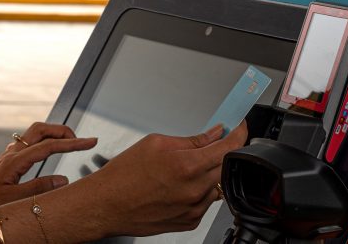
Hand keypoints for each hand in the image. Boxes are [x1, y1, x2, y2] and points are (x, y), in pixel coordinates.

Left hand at [0, 122, 96, 213]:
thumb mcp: (13, 200)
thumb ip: (39, 189)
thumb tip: (63, 180)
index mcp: (15, 160)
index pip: (49, 146)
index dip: (72, 143)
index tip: (90, 142)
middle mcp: (12, 153)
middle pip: (41, 129)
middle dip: (62, 130)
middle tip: (80, 140)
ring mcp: (10, 155)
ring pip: (34, 133)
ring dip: (53, 134)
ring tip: (70, 143)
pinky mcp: (8, 160)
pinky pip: (29, 142)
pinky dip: (44, 141)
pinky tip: (50, 150)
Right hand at [85, 122, 246, 236]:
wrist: (107, 205)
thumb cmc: (123, 175)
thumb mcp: (155, 143)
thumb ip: (190, 140)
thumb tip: (213, 133)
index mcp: (186, 166)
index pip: (228, 147)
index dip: (239, 133)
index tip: (240, 126)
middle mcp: (194, 190)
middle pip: (225, 165)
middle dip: (222, 152)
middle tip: (211, 142)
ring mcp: (194, 208)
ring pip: (216, 184)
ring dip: (208, 172)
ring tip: (182, 168)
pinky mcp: (190, 221)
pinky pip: (205, 202)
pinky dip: (198, 190)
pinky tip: (177, 185)